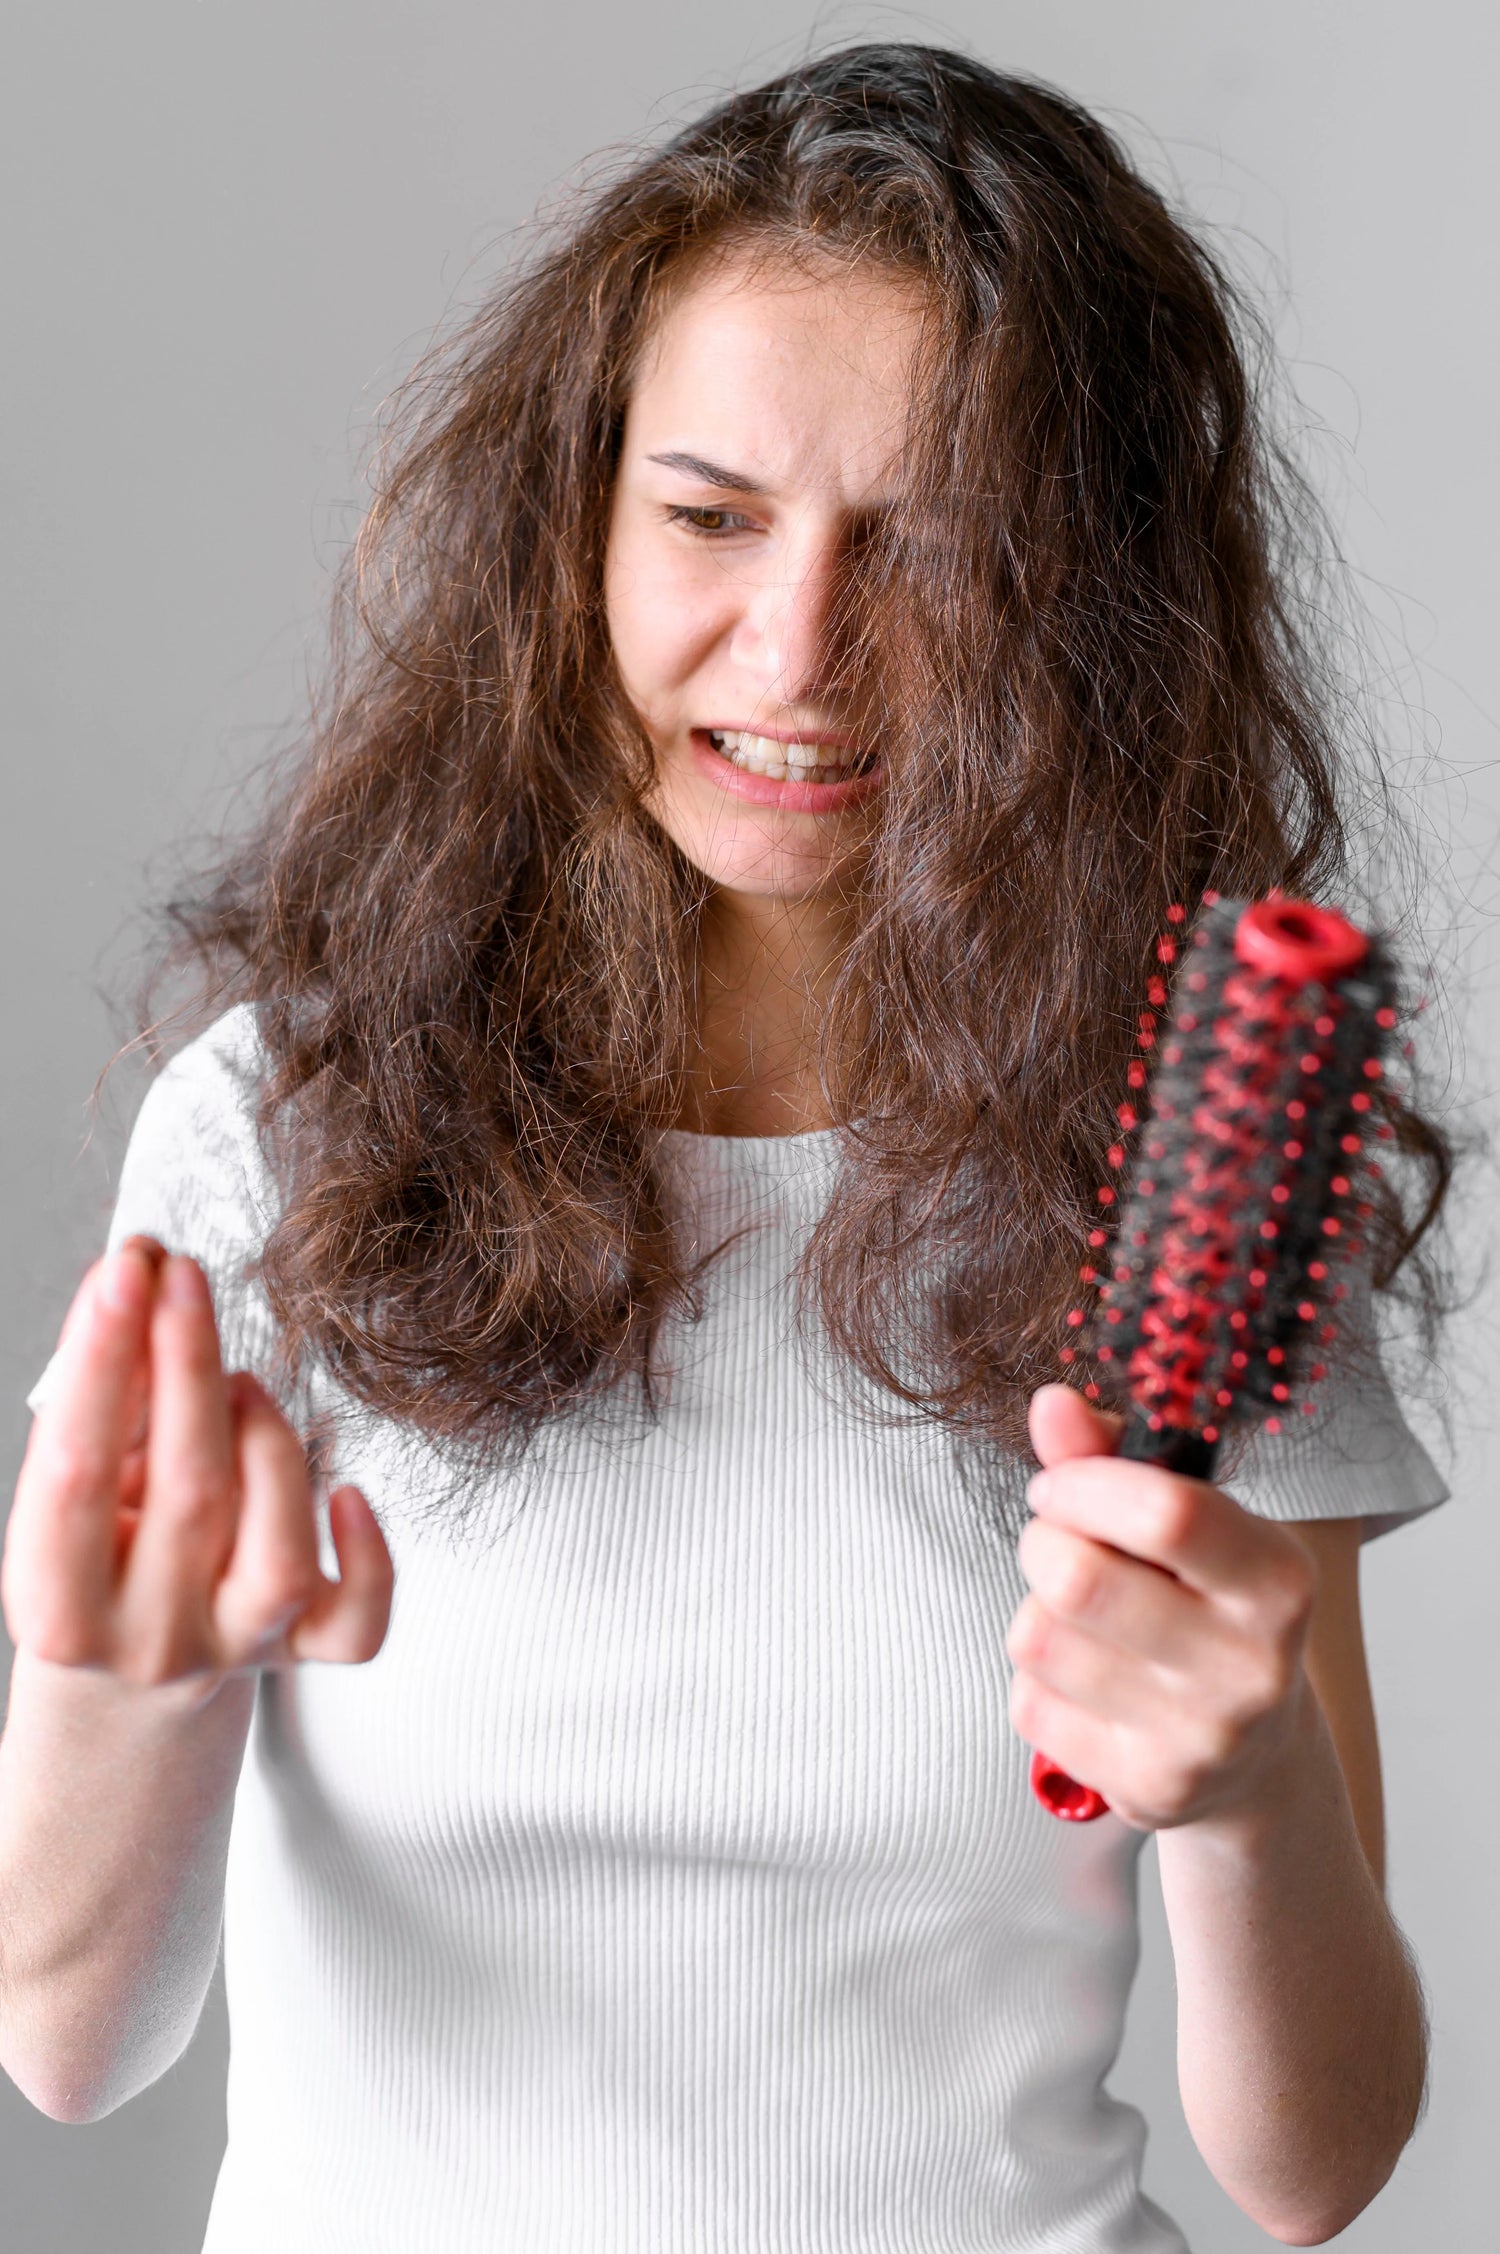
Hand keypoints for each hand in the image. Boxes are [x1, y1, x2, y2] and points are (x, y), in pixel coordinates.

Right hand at [3, 1238, 394, 1697]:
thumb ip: (103, 1403)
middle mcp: (149, 1640)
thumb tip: (137, 1279)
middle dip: (186, 1363)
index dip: (103, 1360)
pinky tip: (349, 1491)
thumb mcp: (73, 1497)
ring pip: (279, 1552)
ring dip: (268, 1442)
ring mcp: (234, 1650)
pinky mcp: (303, 1653)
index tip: (126, 1270)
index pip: (76, 1472)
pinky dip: (371, 1556)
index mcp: (58, 1609)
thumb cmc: (96, 1563)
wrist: (126, 1691)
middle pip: (188, 1495)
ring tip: (240, 1382)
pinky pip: (357, 1621)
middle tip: (183, 1276)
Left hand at [1005, 1384, 1316, 1830]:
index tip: (1058, 1485)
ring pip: (1038, 1639)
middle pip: (1078, 1579)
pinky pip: (1029, 1706)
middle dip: (1043, 1544)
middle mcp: (1250, 1666)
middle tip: (1059, 1547)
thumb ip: (1112, 1454)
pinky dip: (1036, 1682)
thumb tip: (1050, 1403)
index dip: (1083, 1484)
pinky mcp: (1148, 1790)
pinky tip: (1084, 1682)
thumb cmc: (1205, 1604)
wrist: (1254, 1754)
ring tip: (1078, 1617)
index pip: (1165, 1512)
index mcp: (1278, 1579)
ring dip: (1036, 1611)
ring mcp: (1201, 1739)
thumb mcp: (1186, 1523)